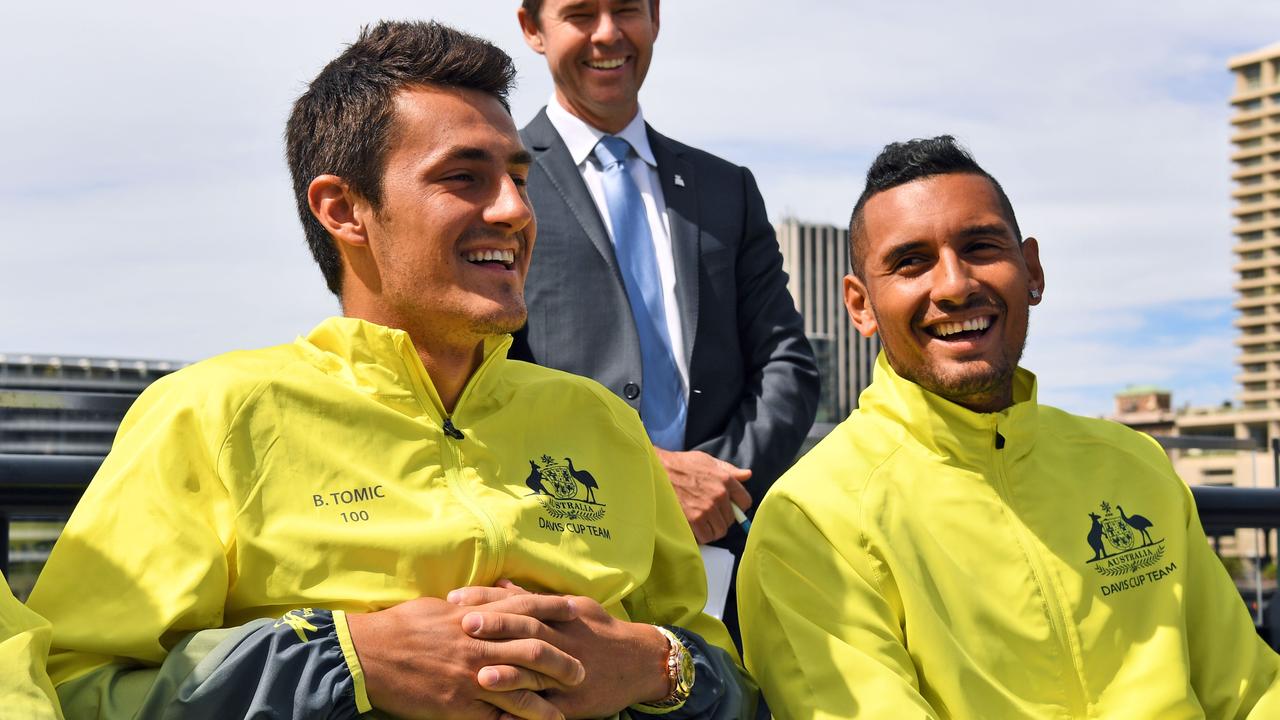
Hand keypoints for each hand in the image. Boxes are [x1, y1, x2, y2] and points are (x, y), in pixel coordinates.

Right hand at [346, 595, 584, 719]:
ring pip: (522, 687)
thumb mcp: (439, 607)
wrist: (369, 655)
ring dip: (547, 699)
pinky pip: (496, 716)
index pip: (525, 608)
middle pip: (533, 649)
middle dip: (562, 660)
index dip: (553, 608)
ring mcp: (471, 676)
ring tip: (566, 709)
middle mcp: (479, 644)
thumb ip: (470, 605)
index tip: (577, 609)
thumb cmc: (401, 627)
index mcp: (475, 616)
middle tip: (581, 671)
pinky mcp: (458, 704)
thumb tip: (487, 600)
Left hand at [453, 586, 670, 718]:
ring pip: (538, 675)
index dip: (489, 600)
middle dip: (496, 628)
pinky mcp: (574, 704)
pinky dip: (526, 716)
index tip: (459, 599)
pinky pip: (548, 711)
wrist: (640, 662)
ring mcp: (569, 674)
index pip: (520, 604)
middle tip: (463, 626)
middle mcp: (564, 642)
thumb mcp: (573, 606)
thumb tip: (500, 583)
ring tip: (481, 677)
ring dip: (510, 676)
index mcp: (561, 616)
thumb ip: (534, 598)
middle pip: (528, 633)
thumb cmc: (600, 630)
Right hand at [656, 448, 751, 543]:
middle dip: (722, 519)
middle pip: (731, 519)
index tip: (729, 508)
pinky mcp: (694, 519)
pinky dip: (701, 536)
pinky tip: (694, 528)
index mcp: (725, 480)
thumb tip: (747, 475)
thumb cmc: (681, 464)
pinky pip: (706, 537)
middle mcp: (719, 495)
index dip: (738, 507)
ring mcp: (707, 508)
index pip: (745, 502)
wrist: (659, 470)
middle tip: (710, 515)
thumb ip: (729, 469)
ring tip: (702, 523)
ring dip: (712, 529)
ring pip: (720, 531)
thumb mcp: (707, 461)